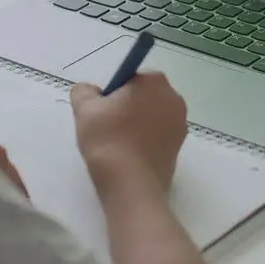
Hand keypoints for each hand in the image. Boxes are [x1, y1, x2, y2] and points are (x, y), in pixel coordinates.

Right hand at [70, 71, 187, 190]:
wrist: (131, 185)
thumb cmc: (108, 140)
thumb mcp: (84, 109)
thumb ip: (84, 91)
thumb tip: (90, 91)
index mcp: (154, 81)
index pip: (129, 78)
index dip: (112, 94)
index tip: (102, 112)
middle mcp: (173, 98)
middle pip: (143, 96)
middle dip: (126, 108)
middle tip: (106, 128)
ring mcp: (181, 124)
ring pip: (151, 117)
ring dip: (136, 125)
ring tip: (116, 145)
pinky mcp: (180, 147)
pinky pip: (157, 136)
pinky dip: (145, 141)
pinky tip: (129, 156)